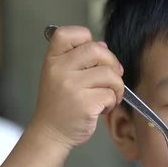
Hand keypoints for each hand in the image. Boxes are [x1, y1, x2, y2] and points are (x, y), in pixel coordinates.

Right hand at [30, 25, 124, 148]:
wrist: (50, 133)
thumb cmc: (59, 105)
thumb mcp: (60, 76)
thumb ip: (79, 59)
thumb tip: (103, 46)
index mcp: (52, 60)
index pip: (69, 33)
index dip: (87, 39)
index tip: (93, 56)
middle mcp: (59, 70)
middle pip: (97, 50)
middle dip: (112, 63)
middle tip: (111, 78)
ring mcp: (72, 87)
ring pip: (109, 74)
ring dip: (116, 87)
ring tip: (107, 97)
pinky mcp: (85, 103)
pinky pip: (111, 94)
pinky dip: (112, 102)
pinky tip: (102, 108)